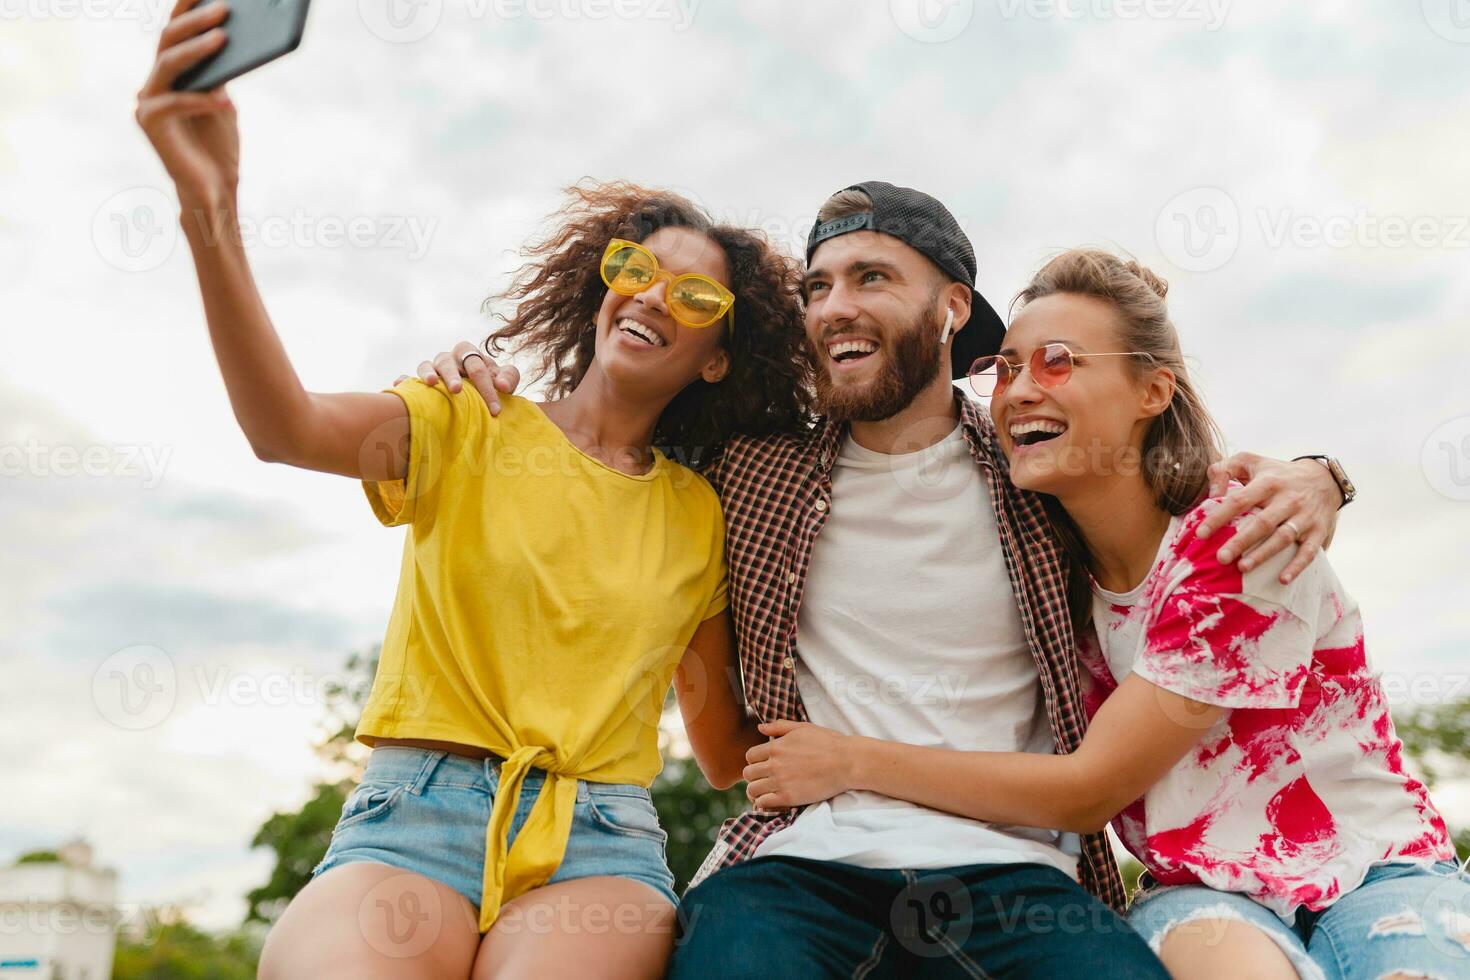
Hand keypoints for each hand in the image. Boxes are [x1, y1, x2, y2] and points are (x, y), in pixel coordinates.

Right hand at [135, 1, 239, 207]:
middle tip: (224, 8)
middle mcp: (152, 84)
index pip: (174, 32)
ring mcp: (147, 103)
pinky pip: (177, 102)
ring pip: (168, 64)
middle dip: (195, 22)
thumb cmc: (219, 145)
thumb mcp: (223, 100)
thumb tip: (230, 34)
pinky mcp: (150, 124)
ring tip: (223, 37)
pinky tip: (225, 98)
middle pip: (168, 41)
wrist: (214, 188)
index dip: (186, 7)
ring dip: (197, 49)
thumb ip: (220, 72)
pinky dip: (202, 99)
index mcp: (169, 76)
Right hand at [393, 341, 520, 415]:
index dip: (487, 386)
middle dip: (452, 375)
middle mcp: (449, 359)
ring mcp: (432, 368)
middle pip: (448, 361)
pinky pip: (408, 378)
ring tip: (431, 383)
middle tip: (457, 390)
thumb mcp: (504, 381)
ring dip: (427, 373)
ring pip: (426, 365)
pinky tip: (401, 386)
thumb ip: (509, 378)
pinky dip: (404, 380)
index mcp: (469, 354)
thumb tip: (502, 385)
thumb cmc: (490, 385)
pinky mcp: (419, 381)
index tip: (495, 409)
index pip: (477, 365)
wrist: (475, 393)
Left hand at [742, 720, 853, 810]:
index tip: (763, 765)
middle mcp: (774, 764)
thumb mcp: (803, 728)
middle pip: (748, 773)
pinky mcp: (789, 798)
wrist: (846, 762)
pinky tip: (772, 800)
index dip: (754, 761)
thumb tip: (760, 727)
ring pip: (752, 790)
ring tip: (766, 791)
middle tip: (764, 779)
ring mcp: (780, 782)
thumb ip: (779, 727)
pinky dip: (764, 803)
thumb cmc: (828, 743)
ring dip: (756, 791)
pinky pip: (764, 803)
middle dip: (754, 776)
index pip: (750, 756)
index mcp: (776, 747)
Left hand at [1197, 452, 1341, 583]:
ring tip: (1243, 568)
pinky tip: (1282, 579)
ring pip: (1283, 537)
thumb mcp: (1250, 461)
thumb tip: (1212, 495)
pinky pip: (1309, 551)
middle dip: (1241, 541)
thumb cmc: (1276, 473)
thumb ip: (1224, 470)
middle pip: (1262, 522)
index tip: (1201, 534)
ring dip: (1263, 554)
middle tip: (1221, 557)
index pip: (1239, 500)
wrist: (1324, 478)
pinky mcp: (1319, 530)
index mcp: (1268, 482)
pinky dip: (1297, 566)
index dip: (1219, 517)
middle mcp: (1288, 499)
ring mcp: (1305, 516)